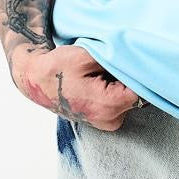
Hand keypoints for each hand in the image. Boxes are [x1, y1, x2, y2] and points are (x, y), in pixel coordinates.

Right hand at [10, 41, 141, 129]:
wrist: (35, 81)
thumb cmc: (58, 68)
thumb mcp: (86, 56)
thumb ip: (115, 59)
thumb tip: (136, 58)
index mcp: (108, 105)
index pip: (142, 89)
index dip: (137, 72)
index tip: (128, 59)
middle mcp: (110, 120)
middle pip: (137, 95)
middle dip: (128, 78)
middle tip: (109, 64)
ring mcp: (106, 122)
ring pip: (128, 99)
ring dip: (121, 84)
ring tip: (101, 73)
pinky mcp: (103, 120)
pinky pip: (119, 103)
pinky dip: (114, 91)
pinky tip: (99, 81)